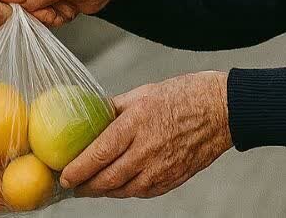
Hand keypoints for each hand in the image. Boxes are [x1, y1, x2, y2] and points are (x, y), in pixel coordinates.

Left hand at [60, 72, 231, 198]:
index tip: (63, 175)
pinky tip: (117, 185)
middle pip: (108, 179)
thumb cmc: (183, 95)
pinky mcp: (173, 179)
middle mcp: (147, 150)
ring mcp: (162, 168)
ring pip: (124, 190)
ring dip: (103, 191)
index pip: (99, 154)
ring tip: (90, 186)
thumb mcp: (143, 93)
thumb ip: (115, 108)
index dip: (78, 169)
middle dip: (85, 186)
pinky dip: (126, 191)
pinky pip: (143, 192)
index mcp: (136, 124)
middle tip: (71, 185)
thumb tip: (91, 115)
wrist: (222, 110)